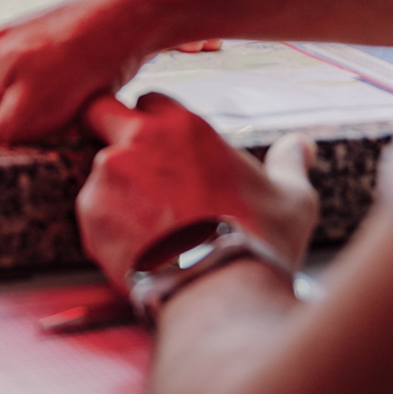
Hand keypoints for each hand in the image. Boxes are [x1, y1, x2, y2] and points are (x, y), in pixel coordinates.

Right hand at [0, 0, 154, 148]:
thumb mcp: (33, 110)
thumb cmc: (81, 56)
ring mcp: (9, 66)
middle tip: (45, 123)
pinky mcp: (36, 69)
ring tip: (70, 112)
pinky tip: (78, 109)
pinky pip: (24, 110)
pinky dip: (46, 119)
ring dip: (27, 130)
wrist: (130, 15)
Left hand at [75, 93, 317, 282]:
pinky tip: (136, 246)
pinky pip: (91, 210)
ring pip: (97, 169)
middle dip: (107, 129)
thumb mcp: (291, 198)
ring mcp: (108, 177)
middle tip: (129, 164)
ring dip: (113, 186)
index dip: (154, 122)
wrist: (219, 293)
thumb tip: (301, 146)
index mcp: (182, 125)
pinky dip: (107, 224)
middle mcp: (137, 140)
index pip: (149, 100)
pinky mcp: (90, 217)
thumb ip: (290, 163)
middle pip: (100, 113)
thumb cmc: (258, 243)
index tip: (162, 146)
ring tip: (143, 223)